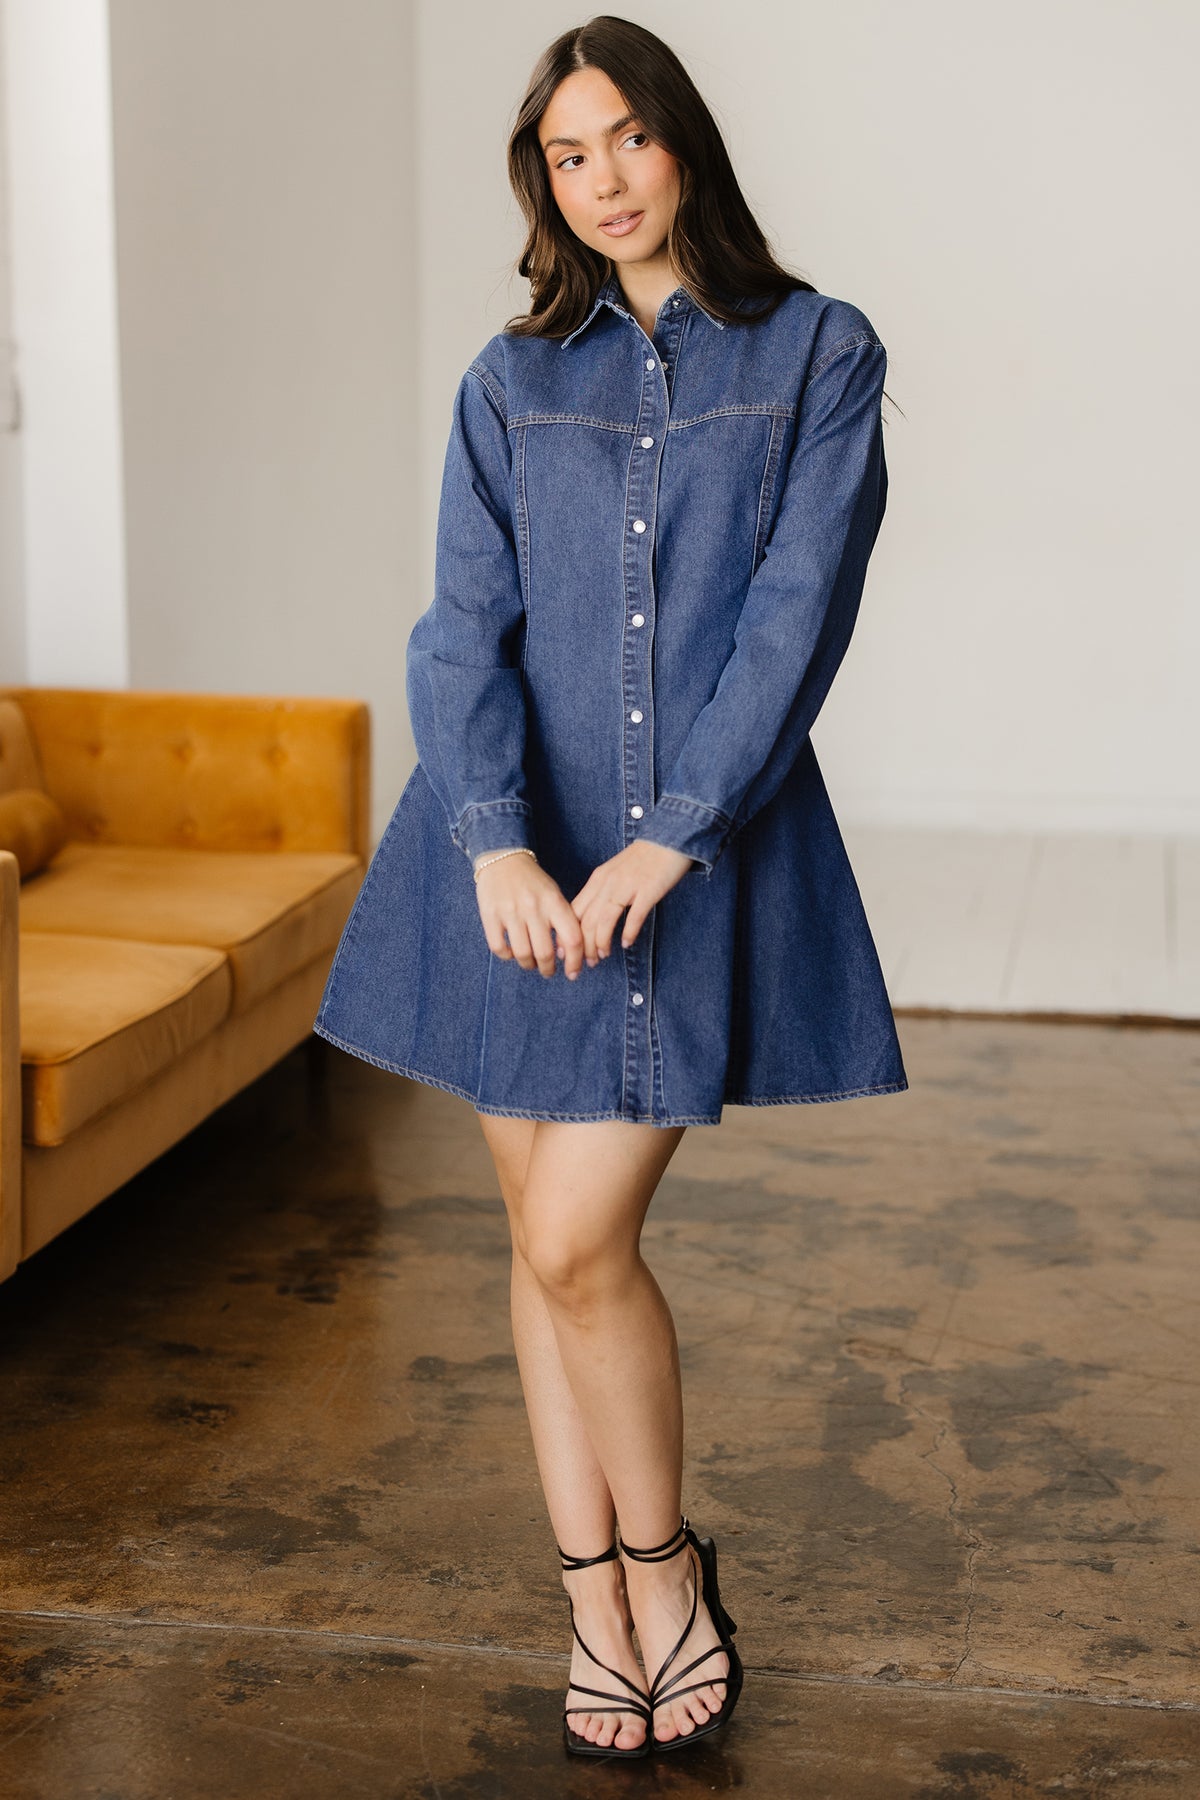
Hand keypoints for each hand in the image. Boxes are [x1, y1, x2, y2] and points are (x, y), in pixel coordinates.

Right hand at [473, 852, 586, 978]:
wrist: (503, 858)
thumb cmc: (533, 881)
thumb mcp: (554, 894)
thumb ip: (562, 920)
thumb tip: (568, 954)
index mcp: (554, 902)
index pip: (572, 939)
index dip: (575, 961)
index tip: (573, 972)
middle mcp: (533, 907)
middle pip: (546, 953)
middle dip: (549, 969)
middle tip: (549, 971)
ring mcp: (510, 912)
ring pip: (523, 954)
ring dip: (529, 966)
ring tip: (531, 964)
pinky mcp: (490, 915)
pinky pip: (499, 948)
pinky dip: (507, 956)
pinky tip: (512, 954)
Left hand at [570, 839, 694, 965]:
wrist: (668, 839)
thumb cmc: (642, 860)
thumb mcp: (613, 873)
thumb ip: (601, 894)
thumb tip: (590, 921)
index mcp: (597, 880)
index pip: (574, 912)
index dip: (568, 935)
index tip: (566, 954)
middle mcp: (608, 883)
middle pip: (586, 920)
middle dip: (582, 947)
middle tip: (585, 965)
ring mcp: (627, 886)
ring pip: (605, 920)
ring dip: (601, 943)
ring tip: (602, 956)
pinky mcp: (647, 890)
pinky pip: (634, 915)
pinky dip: (628, 932)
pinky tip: (626, 943)